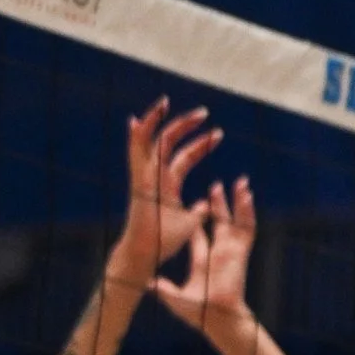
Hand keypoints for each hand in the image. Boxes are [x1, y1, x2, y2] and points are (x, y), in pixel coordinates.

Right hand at [111, 100, 219, 290]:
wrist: (146, 253)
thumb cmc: (164, 242)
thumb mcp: (189, 222)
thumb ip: (197, 211)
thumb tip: (205, 204)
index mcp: (168, 184)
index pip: (185, 157)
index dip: (201, 145)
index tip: (218, 134)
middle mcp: (155, 176)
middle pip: (169, 143)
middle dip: (186, 126)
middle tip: (204, 112)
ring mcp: (145, 178)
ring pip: (150, 143)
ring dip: (158, 122)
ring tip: (165, 101)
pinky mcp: (139, 183)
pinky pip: (136, 156)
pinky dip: (136, 139)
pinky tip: (137, 121)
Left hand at [150, 176, 257, 341]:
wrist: (217, 317)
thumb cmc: (197, 312)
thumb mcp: (174, 297)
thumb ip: (162, 289)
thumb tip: (146, 284)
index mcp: (202, 261)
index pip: (198, 236)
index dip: (194, 221)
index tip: (191, 206)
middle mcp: (218, 252)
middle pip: (219, 222)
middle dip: (217, 204)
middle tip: (215, 186)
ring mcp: (230, 251)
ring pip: (236, 221)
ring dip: (238, 202)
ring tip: (240, 184)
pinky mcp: (240, 252)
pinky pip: (246, 228)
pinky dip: (248, 212)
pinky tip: (247, 196)